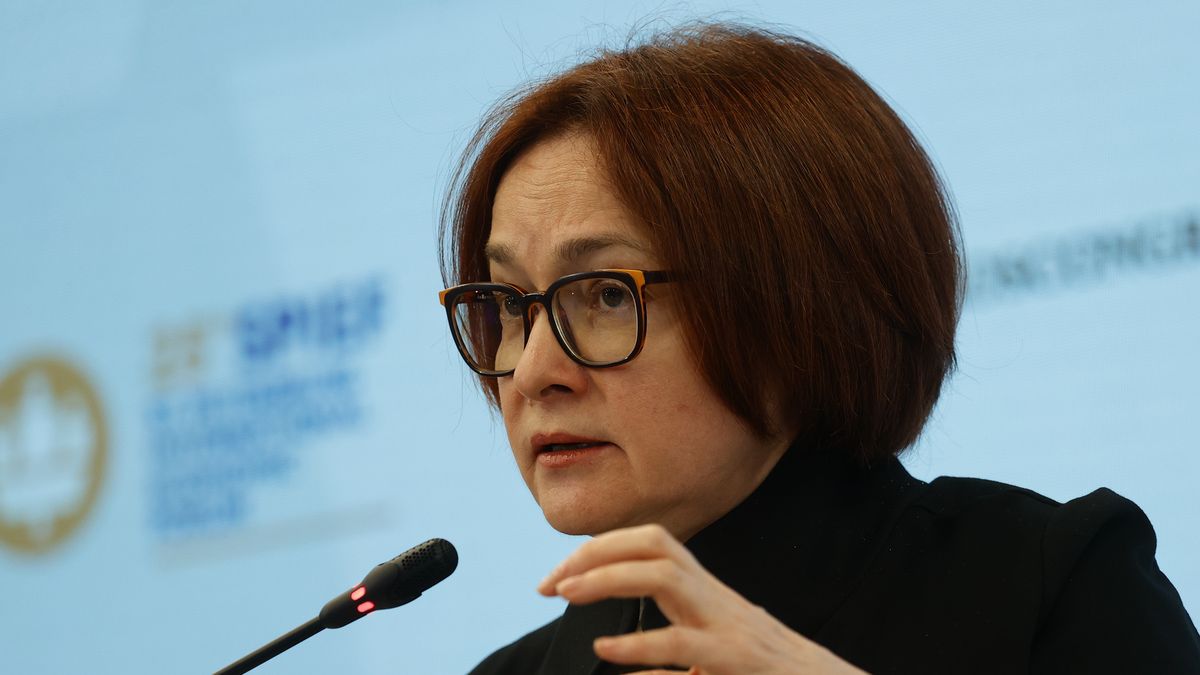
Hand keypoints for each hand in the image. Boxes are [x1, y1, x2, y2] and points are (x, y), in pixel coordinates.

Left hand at [538, 524, 868, 674]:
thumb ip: (669, 641)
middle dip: (596, 553)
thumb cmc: (761, 671)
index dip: (599, 549)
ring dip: (610, 579)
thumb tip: (617, 649)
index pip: (649, 542)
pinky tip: (608, 652)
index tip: (556, 576)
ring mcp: (727, 624)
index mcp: (704, 592)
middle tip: (550, 583)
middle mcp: (714, 596)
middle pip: (653, 542)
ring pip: (666, 575)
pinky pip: (683, 644)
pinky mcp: (736, 659)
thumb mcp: (708, 651)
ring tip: (568, 596)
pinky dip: (640, 646)